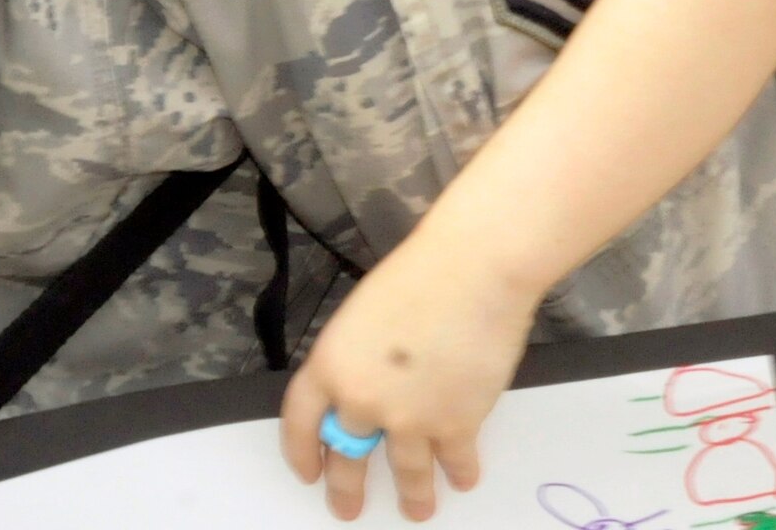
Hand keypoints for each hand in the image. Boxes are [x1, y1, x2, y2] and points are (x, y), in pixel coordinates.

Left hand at [280, 232, 535, 521]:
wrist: (474, 269)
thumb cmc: (422, 271)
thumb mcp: (364, 312)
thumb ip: (356, 357)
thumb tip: (365, 386)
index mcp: (331, 363)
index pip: (301, 422)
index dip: (302, 452)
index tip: (310, 472)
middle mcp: (362, 400)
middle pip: (347, 459)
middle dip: (347, 488)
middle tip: (348, 506)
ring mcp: (409, 419)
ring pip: (406, 473)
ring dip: (413, 494)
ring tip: (417, 507)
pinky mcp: (455, 425)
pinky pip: (454, 461)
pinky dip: (460, 470)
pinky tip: (462, 476)